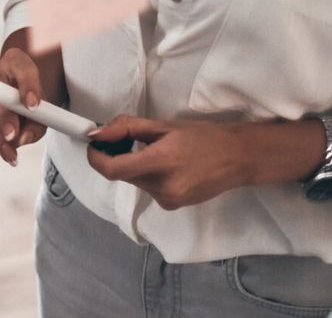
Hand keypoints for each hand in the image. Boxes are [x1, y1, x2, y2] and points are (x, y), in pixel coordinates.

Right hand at [0, 46, 51, 167]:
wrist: (11, 101)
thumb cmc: (28, 105)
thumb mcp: (40, 115)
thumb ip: (35, 126)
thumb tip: (21, 138)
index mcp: (16, 62)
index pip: (22, 68)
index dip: (28, 87)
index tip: (32, 106)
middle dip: (4, 117)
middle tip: (12, 138)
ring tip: (8, 151)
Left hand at [85, 115, 257, 209]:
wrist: (238, 158)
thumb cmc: (202, 136)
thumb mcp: (163, 125)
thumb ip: (126, 128)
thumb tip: (96, 133)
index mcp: (161, 163)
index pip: (113, 169)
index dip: (96, 157)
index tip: (93, 144)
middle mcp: (163, 188)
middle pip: (122, 174)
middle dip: (114, 156)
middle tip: (121, 138)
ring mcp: (169, 200)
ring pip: (134, 182)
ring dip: (132, 165)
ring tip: (151, 148)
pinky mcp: (173, 205)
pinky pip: (148, 188)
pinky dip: (146, 175)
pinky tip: (164, 163)